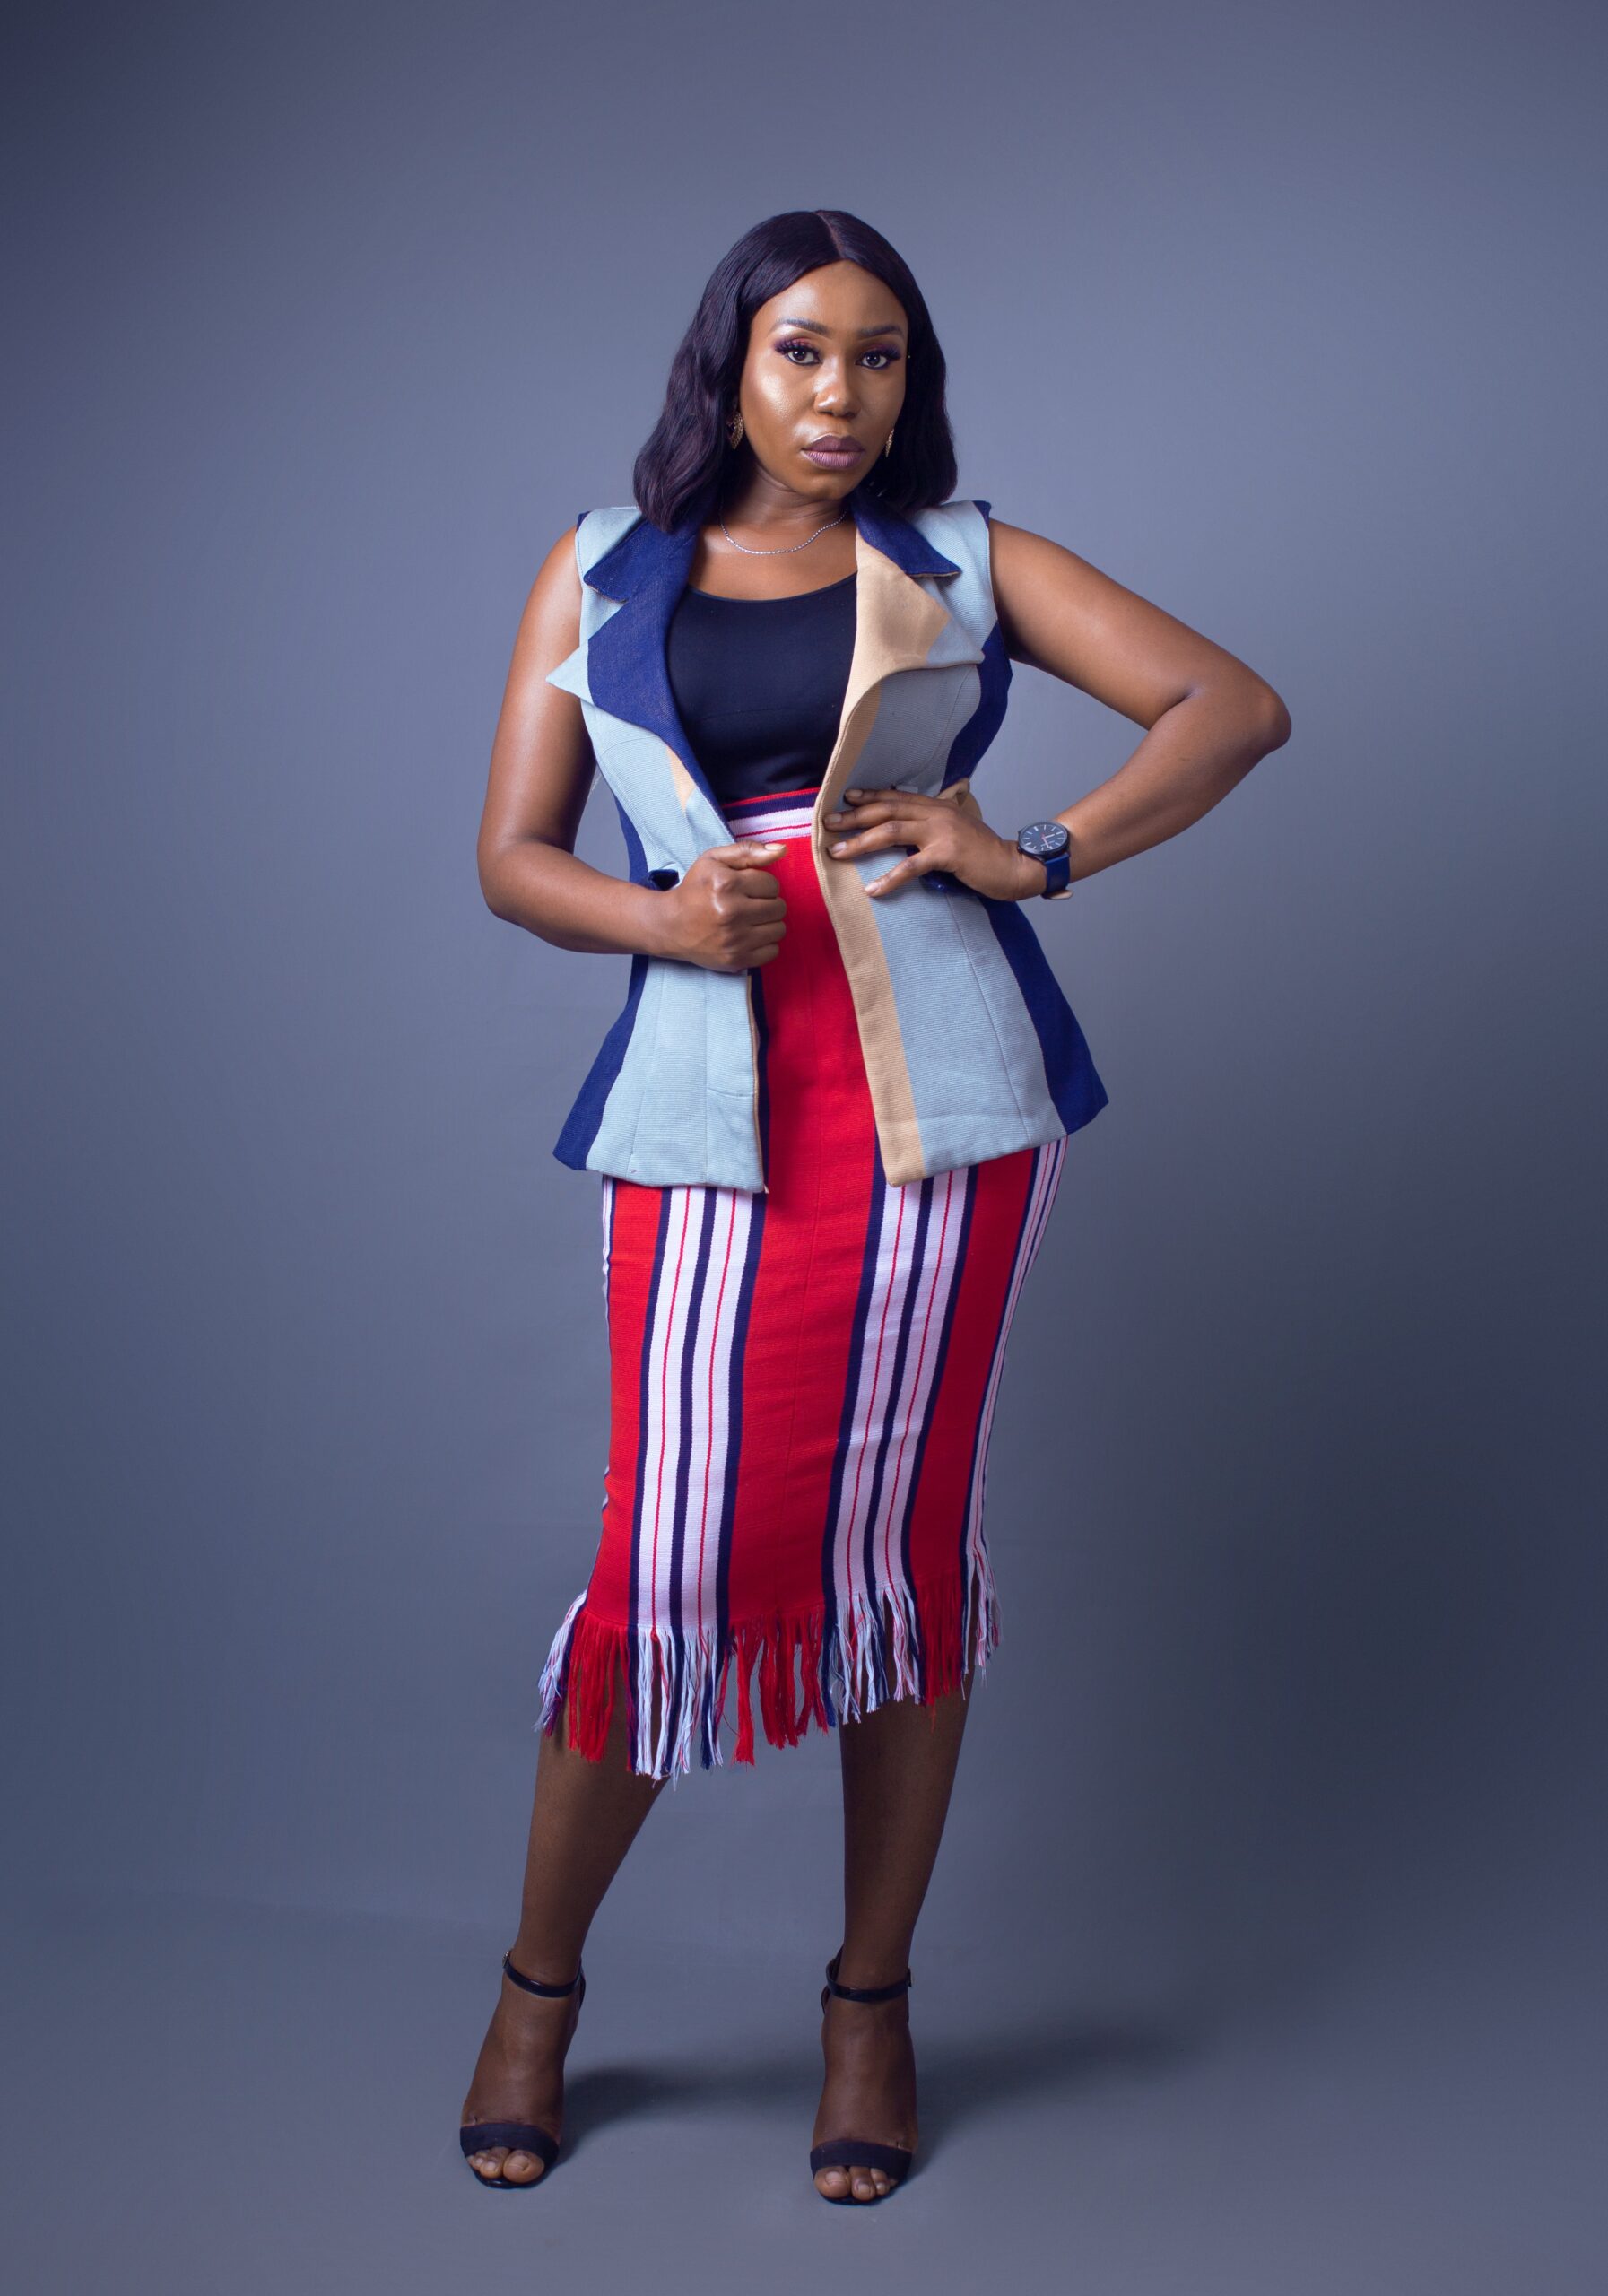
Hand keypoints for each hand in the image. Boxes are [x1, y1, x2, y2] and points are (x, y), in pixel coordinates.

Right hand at [655, 842, 787, 971]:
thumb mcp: (714, 860)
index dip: (762, 884)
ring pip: (779, 929)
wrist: (670, 925)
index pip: (772, 884)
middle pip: (779, 908)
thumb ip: (748, 851)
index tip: (748, 889)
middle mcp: (731, 913)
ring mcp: (734, 940)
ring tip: (749, 920)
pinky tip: (749, 936)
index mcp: (726, 885)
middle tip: (749, 905)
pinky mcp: (736, 960)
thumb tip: (782, 850)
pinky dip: (765, 944)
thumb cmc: (694, 889)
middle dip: (767, 903)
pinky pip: (773, 951)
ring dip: (768, 923)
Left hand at [823, 787, 1046, 901]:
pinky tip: (873, 889)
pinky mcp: (948, 854)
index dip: (869, 796)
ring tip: (838, 853)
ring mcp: (942, 831)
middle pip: (886, 810)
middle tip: (828, 824)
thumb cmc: (983, 854)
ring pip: (891, 832)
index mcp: (937, 806)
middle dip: (854, 817)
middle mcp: (936, 813)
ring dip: (861, 843)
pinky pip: (911, 866)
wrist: (1014, 865)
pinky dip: (890, 878)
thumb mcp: (956, 831)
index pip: (896, 796)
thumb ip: (933, 826)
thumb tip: (907, 832)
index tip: (845, 798)